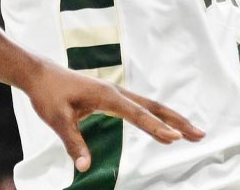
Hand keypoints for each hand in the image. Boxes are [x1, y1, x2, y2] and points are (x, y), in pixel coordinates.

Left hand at [22, 63, 203, 171]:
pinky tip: (162, 126)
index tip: (176, 138)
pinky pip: (140, 108)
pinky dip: (156, 116)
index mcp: (108, 96)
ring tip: (189, 133)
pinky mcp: (111, 97)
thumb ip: (72, 143)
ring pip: (150, 106)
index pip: (138, 115)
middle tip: (199, 135)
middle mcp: (116, 93)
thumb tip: (84, 166)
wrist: (40, 74)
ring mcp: (116, 94)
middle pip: (154, 107)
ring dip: (170, 118)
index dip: (157, 128)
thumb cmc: (48, 95)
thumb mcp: (57, 120)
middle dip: (177, 121)